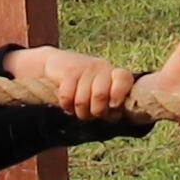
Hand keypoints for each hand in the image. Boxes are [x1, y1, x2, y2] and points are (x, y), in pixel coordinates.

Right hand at [20, 44, 137, 118]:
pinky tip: (68, 102)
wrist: (55, 65)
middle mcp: (102, 68)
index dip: (118, 94)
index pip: (124, 78)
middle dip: (94, 112)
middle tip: (91, 111)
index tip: (112, 105)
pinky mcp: (67, 71)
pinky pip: (67, 98)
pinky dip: (66, 105)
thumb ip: (112, 106)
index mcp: (115, 75)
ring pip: (82, 101)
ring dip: (79, 111)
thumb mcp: (102, 97)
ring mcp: (85, 68)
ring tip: (79, 108)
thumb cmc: (84, 88)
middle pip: (100, 96)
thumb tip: (114, 114)